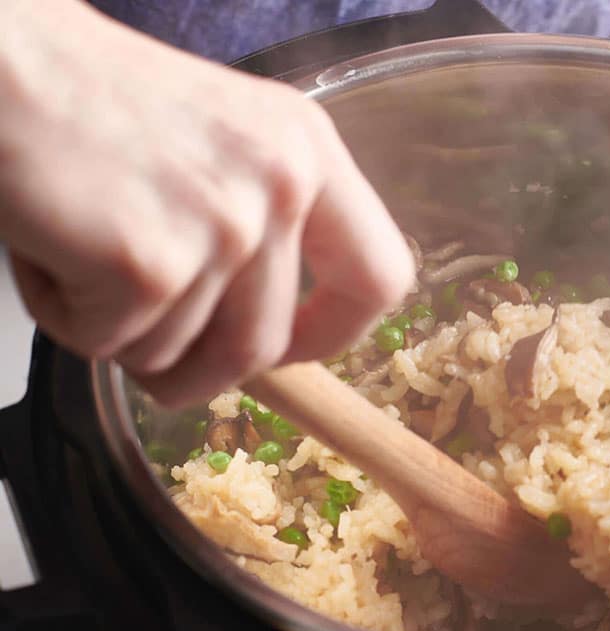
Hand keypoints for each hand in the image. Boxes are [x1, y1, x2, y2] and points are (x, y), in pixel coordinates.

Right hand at [0, 1, 413, 406]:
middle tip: (142, 343)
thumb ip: (262, 228)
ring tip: (80, 251)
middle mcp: (281, 186)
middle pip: (263, 346)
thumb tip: (267, 345)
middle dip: (196, 370)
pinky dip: (65, 317)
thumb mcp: (219, 145)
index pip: (380, 277)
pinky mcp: (148, 263)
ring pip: (181, 354)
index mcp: (309, 152)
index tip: (290, 351)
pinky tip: (49, 247)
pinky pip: (110, 345)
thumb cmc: (89, 100)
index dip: (335, 333)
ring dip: (119, 332)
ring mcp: (222, 226)